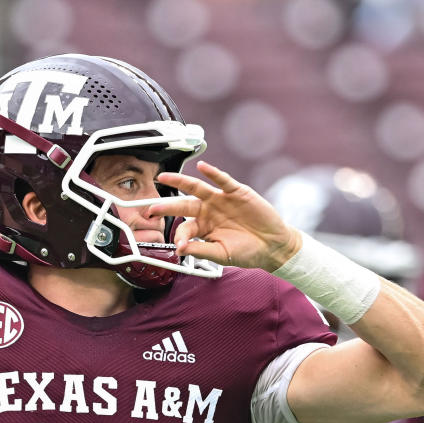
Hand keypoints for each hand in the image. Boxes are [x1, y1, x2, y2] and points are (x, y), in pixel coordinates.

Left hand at [153, 161, 301, 271]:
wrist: (273, 246)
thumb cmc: (247, 251)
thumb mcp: (222, 255)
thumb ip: (201, 250)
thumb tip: (180, 249)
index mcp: (203, 227)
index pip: (184, 227)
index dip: (179, 235)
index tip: (178, 244)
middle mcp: (208, 211)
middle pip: (183, 204)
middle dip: (166, 206)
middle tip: (150, 208)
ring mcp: (220, 200)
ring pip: (197, 188)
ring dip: (180, 181)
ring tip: (164, 177)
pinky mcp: (236, 192)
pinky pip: (222, 180)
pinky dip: (213, 173)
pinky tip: (203, 167)